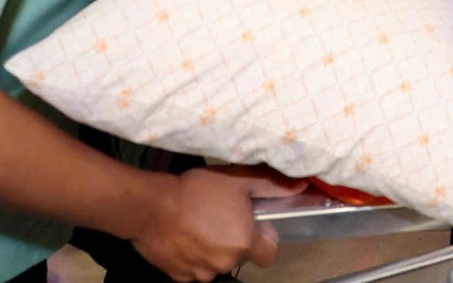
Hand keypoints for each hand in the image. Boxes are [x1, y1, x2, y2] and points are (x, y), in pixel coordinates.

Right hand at [132, 167, 303, 281]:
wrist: (151, 207)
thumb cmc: (196, 191)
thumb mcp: (239, 179)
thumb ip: (272, 185)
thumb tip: (301, 185)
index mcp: (244, 243)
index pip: (269, 254)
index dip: (264, 239)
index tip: (253, 224)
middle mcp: (225, 263)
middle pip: (240, 256)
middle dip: (235, 240)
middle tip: (222, 216)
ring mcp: (200, 273)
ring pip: (215, 264)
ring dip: (212, 249)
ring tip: (200, 223)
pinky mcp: (178, 276)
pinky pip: (193, 268)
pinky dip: (192, 256)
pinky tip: (185, 235)